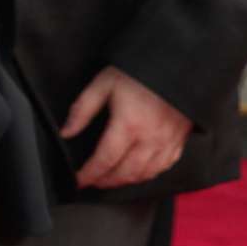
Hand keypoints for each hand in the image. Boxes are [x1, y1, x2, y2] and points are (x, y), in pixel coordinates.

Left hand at [63, 67, 192, 189]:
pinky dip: (150, 173)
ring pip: (146, 173)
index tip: (78, 180)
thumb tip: (66, 131)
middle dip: (106, 181)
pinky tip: (140, 171)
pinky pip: (165, 166)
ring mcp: (167, 141)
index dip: (89, 174)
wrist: (178, 64)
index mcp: (128, 125)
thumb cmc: (140, 71)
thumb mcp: (104, 84)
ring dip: (127, 181)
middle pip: (125, 173)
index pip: (104, 160)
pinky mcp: (180, 139)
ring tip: (113, 179)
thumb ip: (82, 110)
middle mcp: (150, 138)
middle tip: (93, 181)